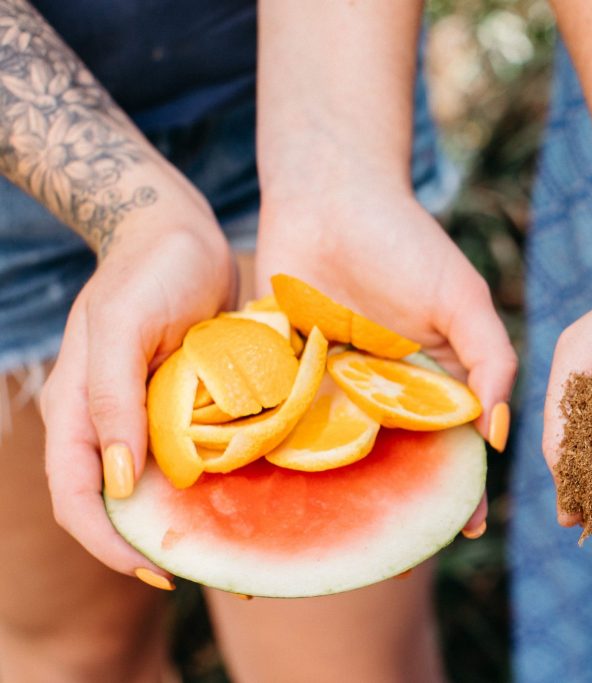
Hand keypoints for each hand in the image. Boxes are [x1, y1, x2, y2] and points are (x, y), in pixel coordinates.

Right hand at [41, 209, 233, 578]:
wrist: (177, 234)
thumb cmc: (150, 271)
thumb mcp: (124, 324)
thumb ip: (112, 397)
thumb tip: (116, 478)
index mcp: (75, 411)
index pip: (77, 498)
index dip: (108, 544)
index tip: (157, 572)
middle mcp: (105, 423)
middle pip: (112, 506)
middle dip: (147, 546)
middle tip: (204, 573)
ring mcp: (142, 416)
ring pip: (152, 488)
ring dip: (183, 522)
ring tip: (229, 550)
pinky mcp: (178, 405)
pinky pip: (186, 458)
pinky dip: (207, 486)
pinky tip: (244, 500)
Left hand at [255, 180, 516, 535]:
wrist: (328, 195)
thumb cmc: (405, 242)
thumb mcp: (462, 298)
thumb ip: (491, 359)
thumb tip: (498, 434)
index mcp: (431, 378)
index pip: (452, 444)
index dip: (462, 486)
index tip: (467, 529)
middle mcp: (383, 390)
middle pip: (392, 460)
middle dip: (390, 501)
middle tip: (390, 548)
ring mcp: (333, 385)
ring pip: (335, 451)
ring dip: (331, 491)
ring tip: (328, 539)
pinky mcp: (285, 373)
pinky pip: (283, 421)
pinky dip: (277, 453)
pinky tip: (272, 493)